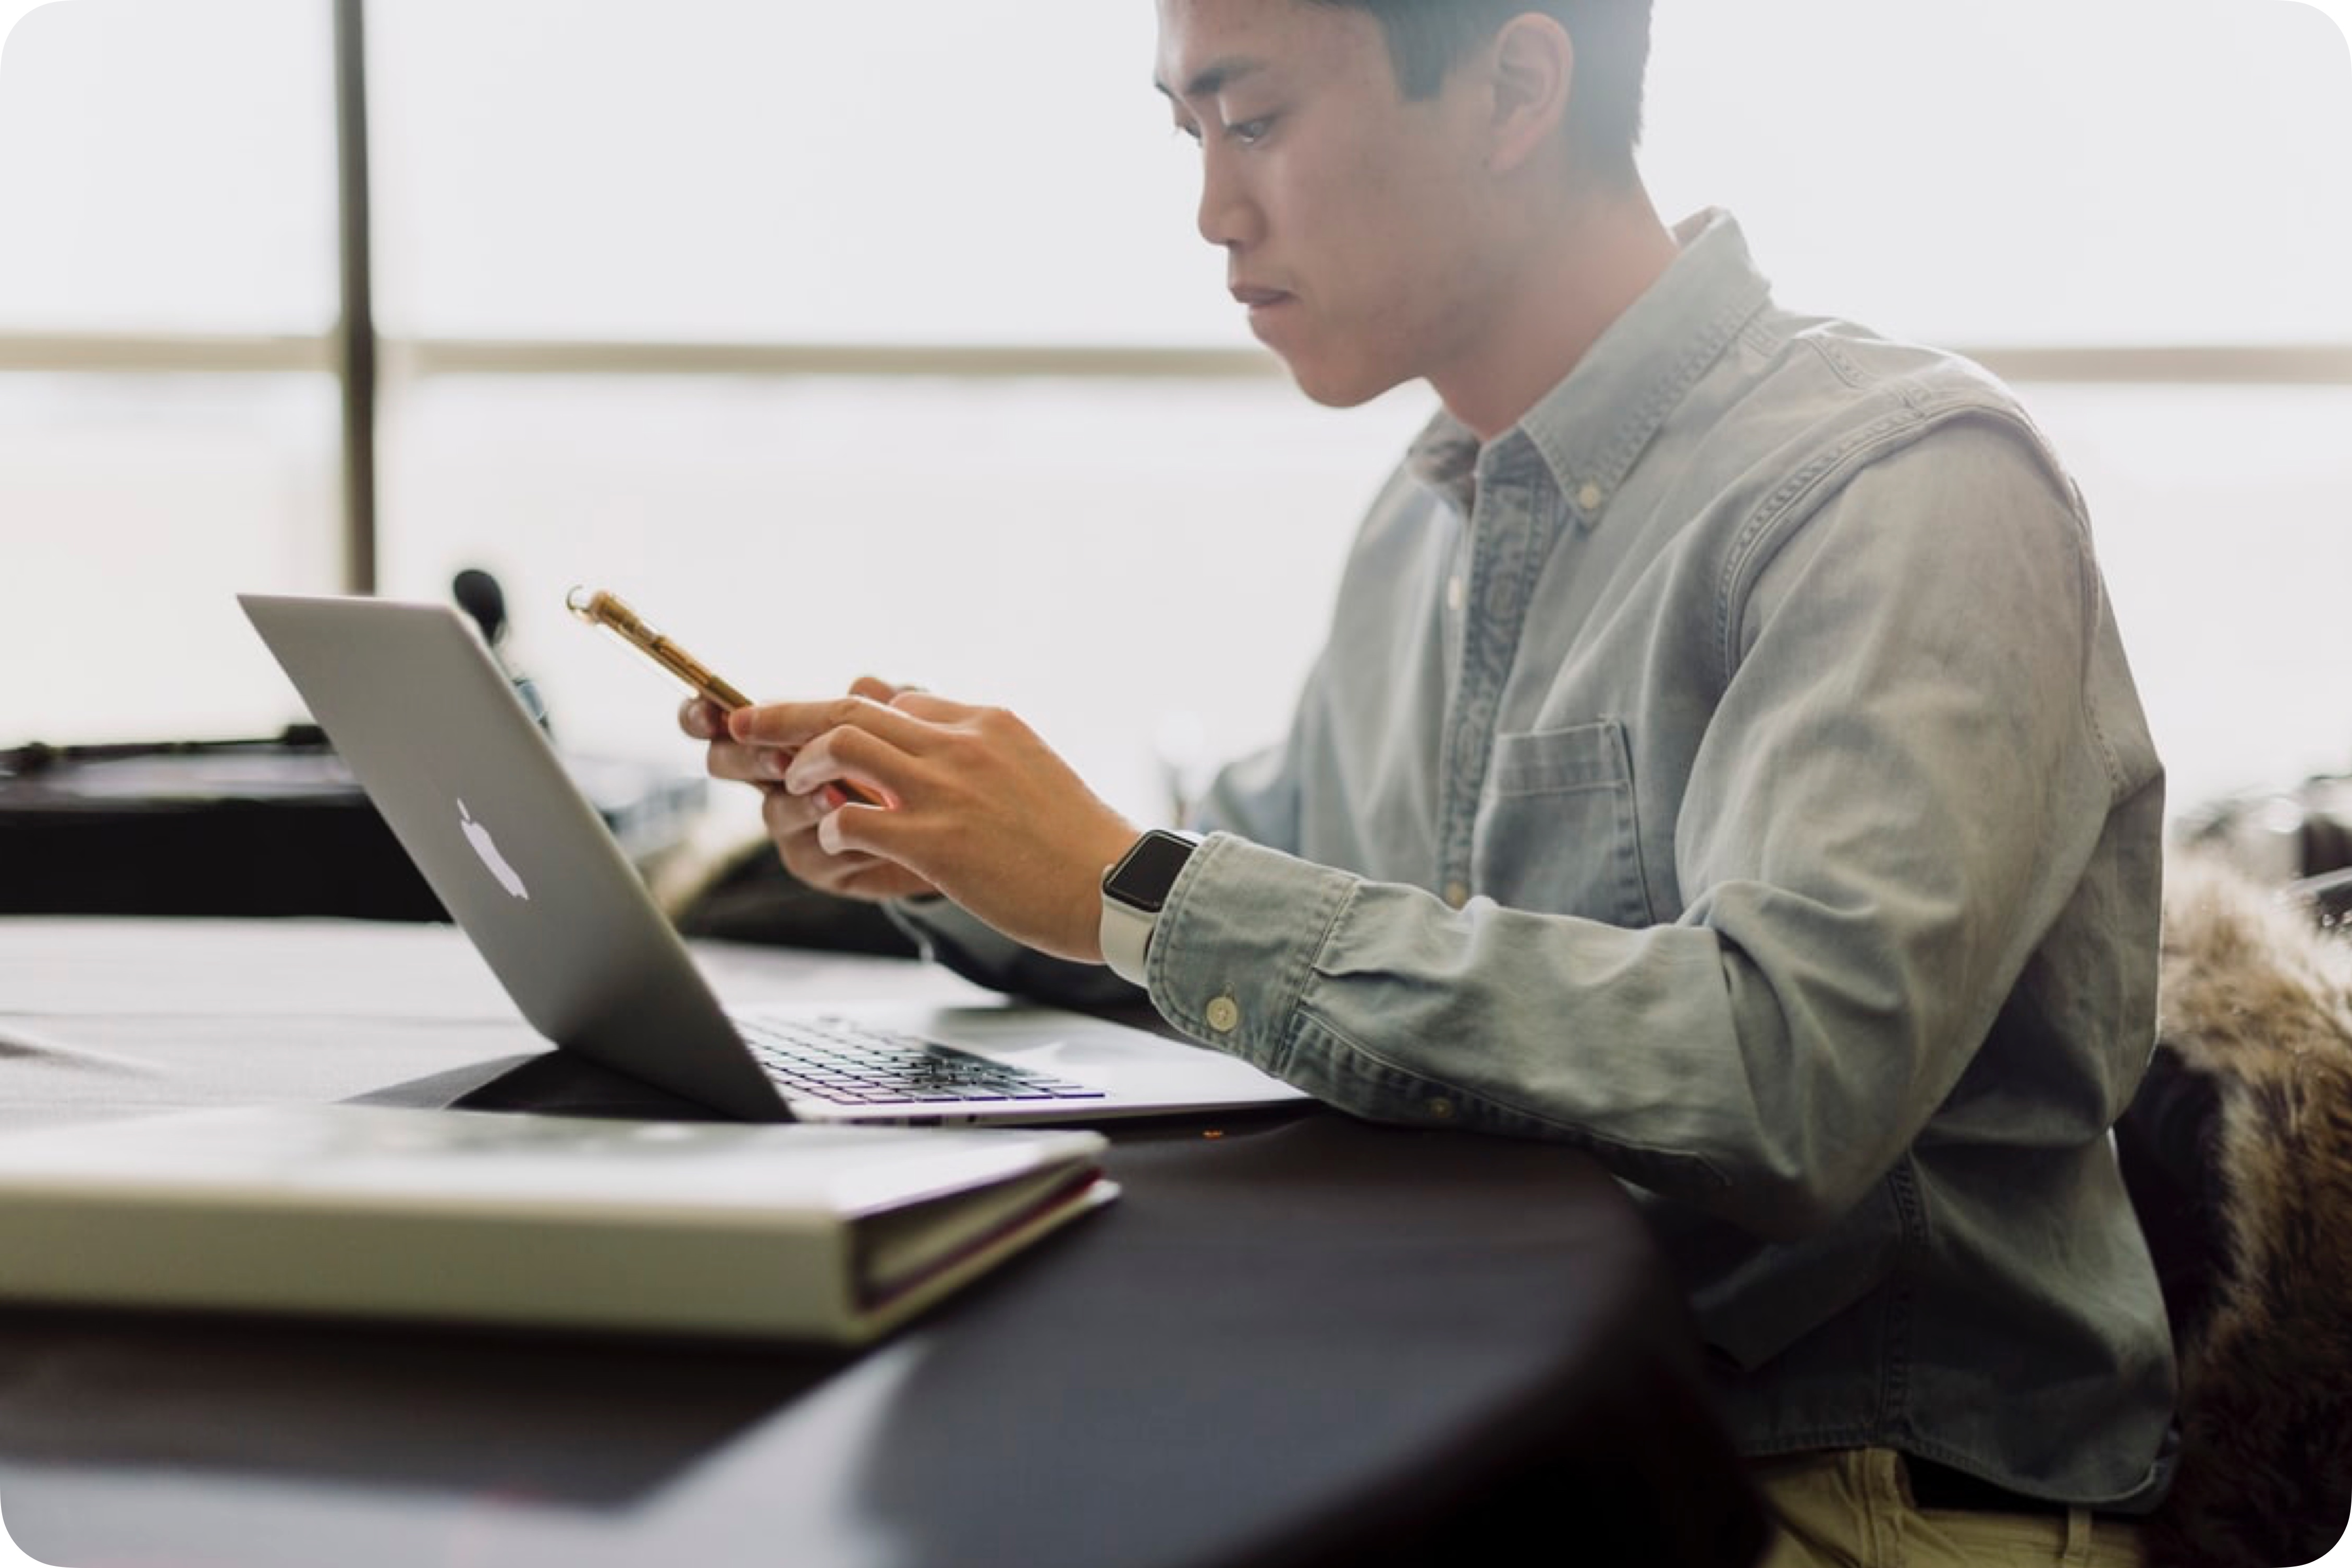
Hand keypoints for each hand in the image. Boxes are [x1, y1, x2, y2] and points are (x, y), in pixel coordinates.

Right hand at [682, 678, 940, 903]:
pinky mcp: (818, 863)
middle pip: (726, 763)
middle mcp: (777, 777)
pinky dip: (841, 839)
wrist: (949, 829)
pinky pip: (813, 853)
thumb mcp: (909, 723)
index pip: (724, 719)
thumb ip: (884, 703)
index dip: (702, 713)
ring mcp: (792, 822)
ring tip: (835, 796)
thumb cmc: (920, 764)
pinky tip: (870, 833)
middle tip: (780, 758)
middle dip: (747, 758)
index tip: (708, 711)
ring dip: (801, 802)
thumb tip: (864, 684)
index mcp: (784, 734)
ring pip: (773, 811)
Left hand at [728, 690, 1140, 961]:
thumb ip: (980, 753)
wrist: (1117, 887)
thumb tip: (934, 746)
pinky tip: (838, 842)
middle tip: (743, 723)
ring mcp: (947, 790)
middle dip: (786, 712)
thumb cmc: (1079, 844)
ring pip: (843, 746)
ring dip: (803, 765)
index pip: (898, 699)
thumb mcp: (1032, 771)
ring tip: (794, 788)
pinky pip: (854, 818)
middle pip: (852, 705)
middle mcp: (961, 744)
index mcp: (987, 722)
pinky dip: (833, 828)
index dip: (849, 714)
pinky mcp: (937, 843)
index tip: (819, 733)